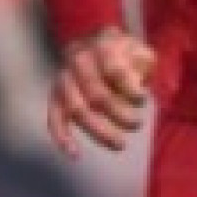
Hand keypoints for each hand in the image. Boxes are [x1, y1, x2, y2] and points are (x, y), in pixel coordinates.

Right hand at [46, 26, 155, 155]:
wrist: (90, 42)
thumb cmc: (122, 53)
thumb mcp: (138, 49)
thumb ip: (141, 63)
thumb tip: (136, 83)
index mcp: (102, 47)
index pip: (115, 71)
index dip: (130, 89)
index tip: (142, 100)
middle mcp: (78, 61)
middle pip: (97, 95)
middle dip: (120, 115)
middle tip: (136, 125)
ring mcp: (64, 79)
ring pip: (77, 110)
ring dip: (100, 132)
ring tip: (120, 145)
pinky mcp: (55, 95)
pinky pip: (54, 118)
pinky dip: (62, 137)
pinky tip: (75, 154)